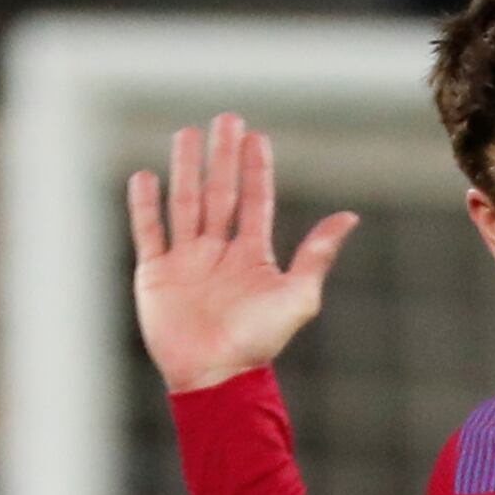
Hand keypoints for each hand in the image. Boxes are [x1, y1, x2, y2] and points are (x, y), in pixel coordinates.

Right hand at [129, 114, 359, 394]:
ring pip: (183, 203)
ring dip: (185, 168)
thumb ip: (317, 255)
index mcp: (252, 255)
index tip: (255, 135)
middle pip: (219, 192)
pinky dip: (144, 205)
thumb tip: (350, 217)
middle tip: (225, 119)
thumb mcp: (298, 296)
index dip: (256, 168)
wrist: (215, 376)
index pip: (255, 200)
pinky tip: (145, 176)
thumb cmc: (260, 341)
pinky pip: (148, 232)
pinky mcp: (155, 274)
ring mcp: (186, 261)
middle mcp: (218, 252)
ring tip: (186, 133)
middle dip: (222, 156)